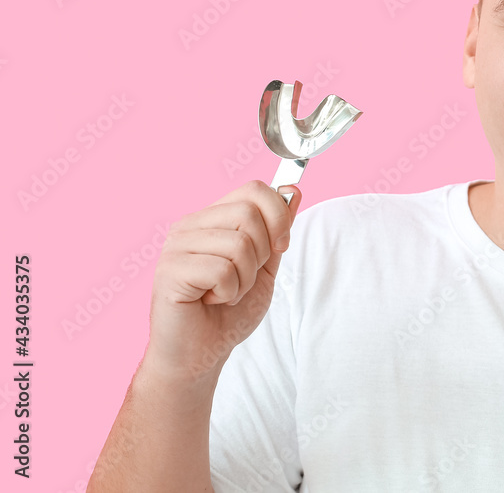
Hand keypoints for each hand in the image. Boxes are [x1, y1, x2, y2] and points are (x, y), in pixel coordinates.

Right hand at [142, 180, 301, 383]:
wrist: (201, 354)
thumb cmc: (229, 313)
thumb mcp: (265, 267)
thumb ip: (277, 230)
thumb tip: (293, 190)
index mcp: (212, 218)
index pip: (254, 189)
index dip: (278, 216)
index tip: (279, 246)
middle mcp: (190, 225)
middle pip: (249, 213)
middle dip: (261, 254)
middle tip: (243, 278)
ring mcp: (176, 245)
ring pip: (239, 244)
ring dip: (245, 279)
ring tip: (225, 293)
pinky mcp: (170, 270)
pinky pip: (222, 270)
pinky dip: (228, 293)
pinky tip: (211, 301)